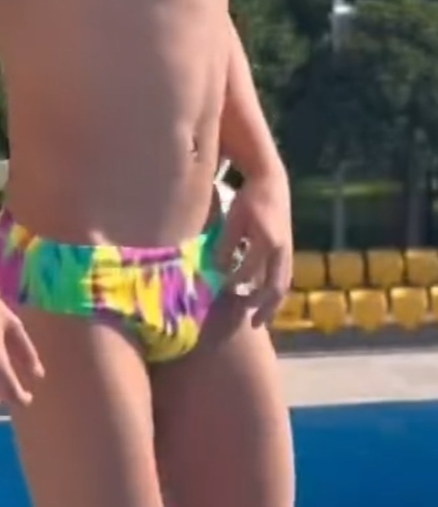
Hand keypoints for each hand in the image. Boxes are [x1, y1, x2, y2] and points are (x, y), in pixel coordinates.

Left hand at [217, 165, 292, 327]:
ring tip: (261, 319)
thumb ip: (226, 245)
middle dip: (264, 308)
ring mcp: (288, 250)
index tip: (220, 293)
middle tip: (252, 325)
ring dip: (273, 304)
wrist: (272, 182)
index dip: (234, 284)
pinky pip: (284, 276)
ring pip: (283, 284)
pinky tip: (265, 301)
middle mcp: (281, 250)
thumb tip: (217, 271)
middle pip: (275, 287)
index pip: (249, 272)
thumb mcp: (233, 219)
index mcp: (266, 241)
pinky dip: (275, 292)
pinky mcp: (288, 249)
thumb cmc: (249, 198)